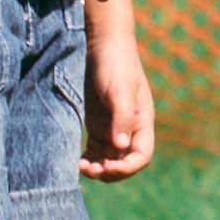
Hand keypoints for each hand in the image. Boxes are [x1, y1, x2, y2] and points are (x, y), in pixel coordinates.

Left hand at [82, 12, 149, 178]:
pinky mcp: (98, 126)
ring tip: (81, 166)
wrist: (103, 47)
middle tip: (89, 170)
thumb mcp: (120, 91)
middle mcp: (130, 130)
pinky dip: (89, 160)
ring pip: (109, 160)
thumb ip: (122, 118)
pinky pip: (96, 151)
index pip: (141, 156)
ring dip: (98, 169)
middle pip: (125, 163)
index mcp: (142, 123)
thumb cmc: (116, 66)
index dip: (127, 167)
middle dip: (110, 172)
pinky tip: (77, 161)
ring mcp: (113, 129)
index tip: (107, 166)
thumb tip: (121, 146)